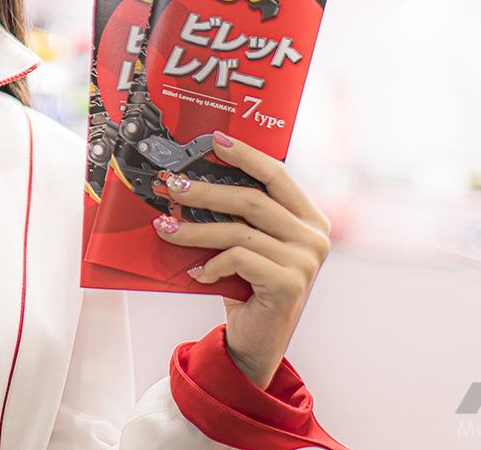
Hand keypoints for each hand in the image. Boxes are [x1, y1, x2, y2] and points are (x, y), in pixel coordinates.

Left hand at [150, 132, 330, 389]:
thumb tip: (191, 180)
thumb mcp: (248, 243)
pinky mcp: (289, 285)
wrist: (257, 340)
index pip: (278, 175)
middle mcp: (314, 237)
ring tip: (165, 228)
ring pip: (238, 230)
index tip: (214, 140)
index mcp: (309, 219)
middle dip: (205, 190)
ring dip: (194, 228)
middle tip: (171, 186)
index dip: (246, 155)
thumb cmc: (249, 285)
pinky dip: (210, 263)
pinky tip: (197, 272)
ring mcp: (306, 262)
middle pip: (252, 199)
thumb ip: (238, 215)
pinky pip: (238, 259)